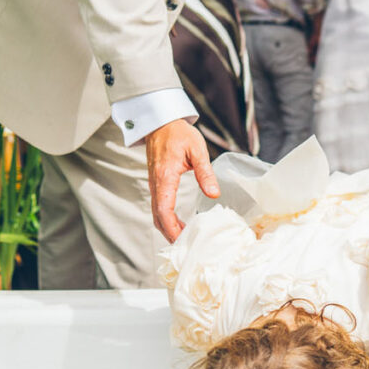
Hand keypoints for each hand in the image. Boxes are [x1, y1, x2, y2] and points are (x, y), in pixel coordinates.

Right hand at [145, 119, 218, 242]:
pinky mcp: (157, 183)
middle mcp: (156, 183)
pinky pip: (158, 206)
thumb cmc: (179, 133)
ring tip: (185, 238)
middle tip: (186, 247)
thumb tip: (214, 194)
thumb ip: (205, 173)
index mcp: (165, 177)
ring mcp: (154, 184)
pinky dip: (166, 219)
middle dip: (169, 233)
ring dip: (167, 228)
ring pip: (156, 213)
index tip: (183, 240)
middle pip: (157, 217)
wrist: (160, 121)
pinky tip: (179, 224)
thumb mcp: (198, 150)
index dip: (172, 228)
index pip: (164, 210)